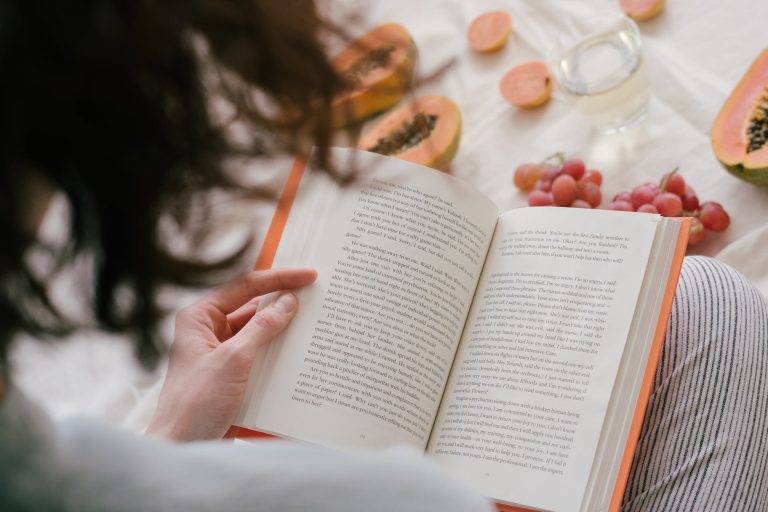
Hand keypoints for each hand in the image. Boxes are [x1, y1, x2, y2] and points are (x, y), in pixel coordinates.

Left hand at [146, 268, 316, 441]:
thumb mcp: (233, 360)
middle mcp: (208, 331)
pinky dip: (279, 352)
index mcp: (199, 318)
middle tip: (315, 294)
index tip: (307, 275)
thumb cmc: (195, 404)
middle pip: (252, 307)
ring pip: (258, 332)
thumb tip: (288, 302)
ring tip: (314, 321)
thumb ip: (262, 328)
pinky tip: (301, 352)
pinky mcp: (232, 375)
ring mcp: (221, 354)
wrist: (182, 448)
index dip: (277, 279)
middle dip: (282, 302)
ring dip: (283, 329)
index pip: (243, 287)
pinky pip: (260, 355)